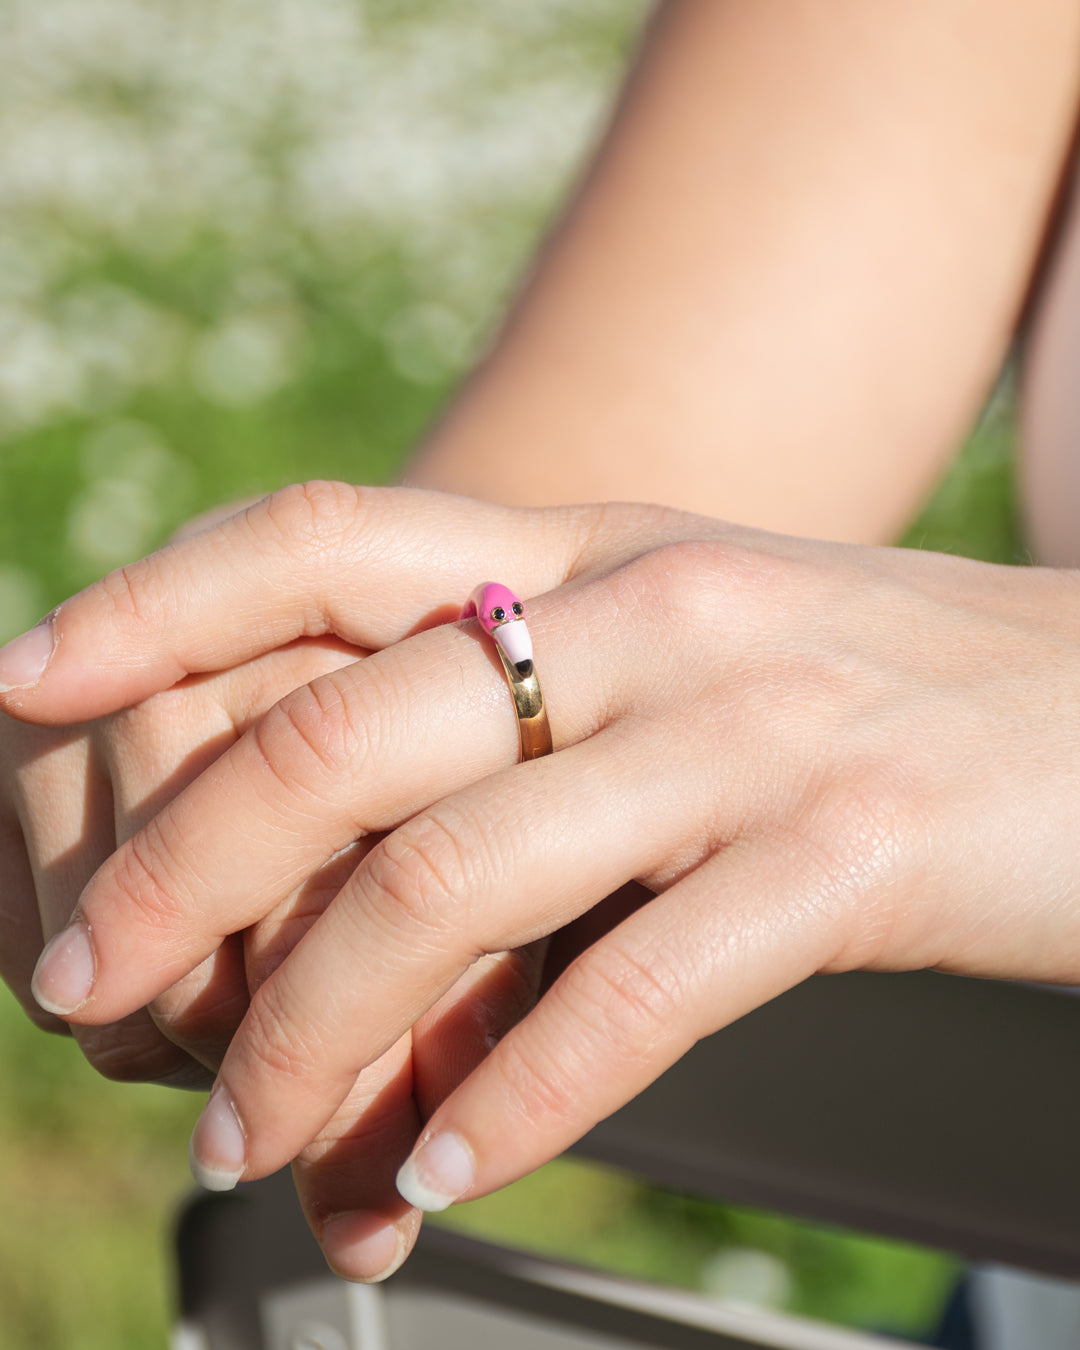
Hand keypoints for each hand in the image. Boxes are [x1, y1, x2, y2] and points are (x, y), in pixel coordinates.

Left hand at [8, 483, 1079, 1254]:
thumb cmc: (886, 685)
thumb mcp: (690, 642)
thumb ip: (533, 702)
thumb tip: (360, 839)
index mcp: (598, 548)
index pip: (330, 534)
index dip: (161, 595)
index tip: (30, 679)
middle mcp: (658, 614)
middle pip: (351, 728)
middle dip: (183, 867)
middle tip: (89, 985)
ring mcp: (758, 728)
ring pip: (465, 881)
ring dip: (325, 1030)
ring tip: (255, 1138)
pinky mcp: (856, 850)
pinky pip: (637, 991)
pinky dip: (516, 1098)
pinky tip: (449, 1171)